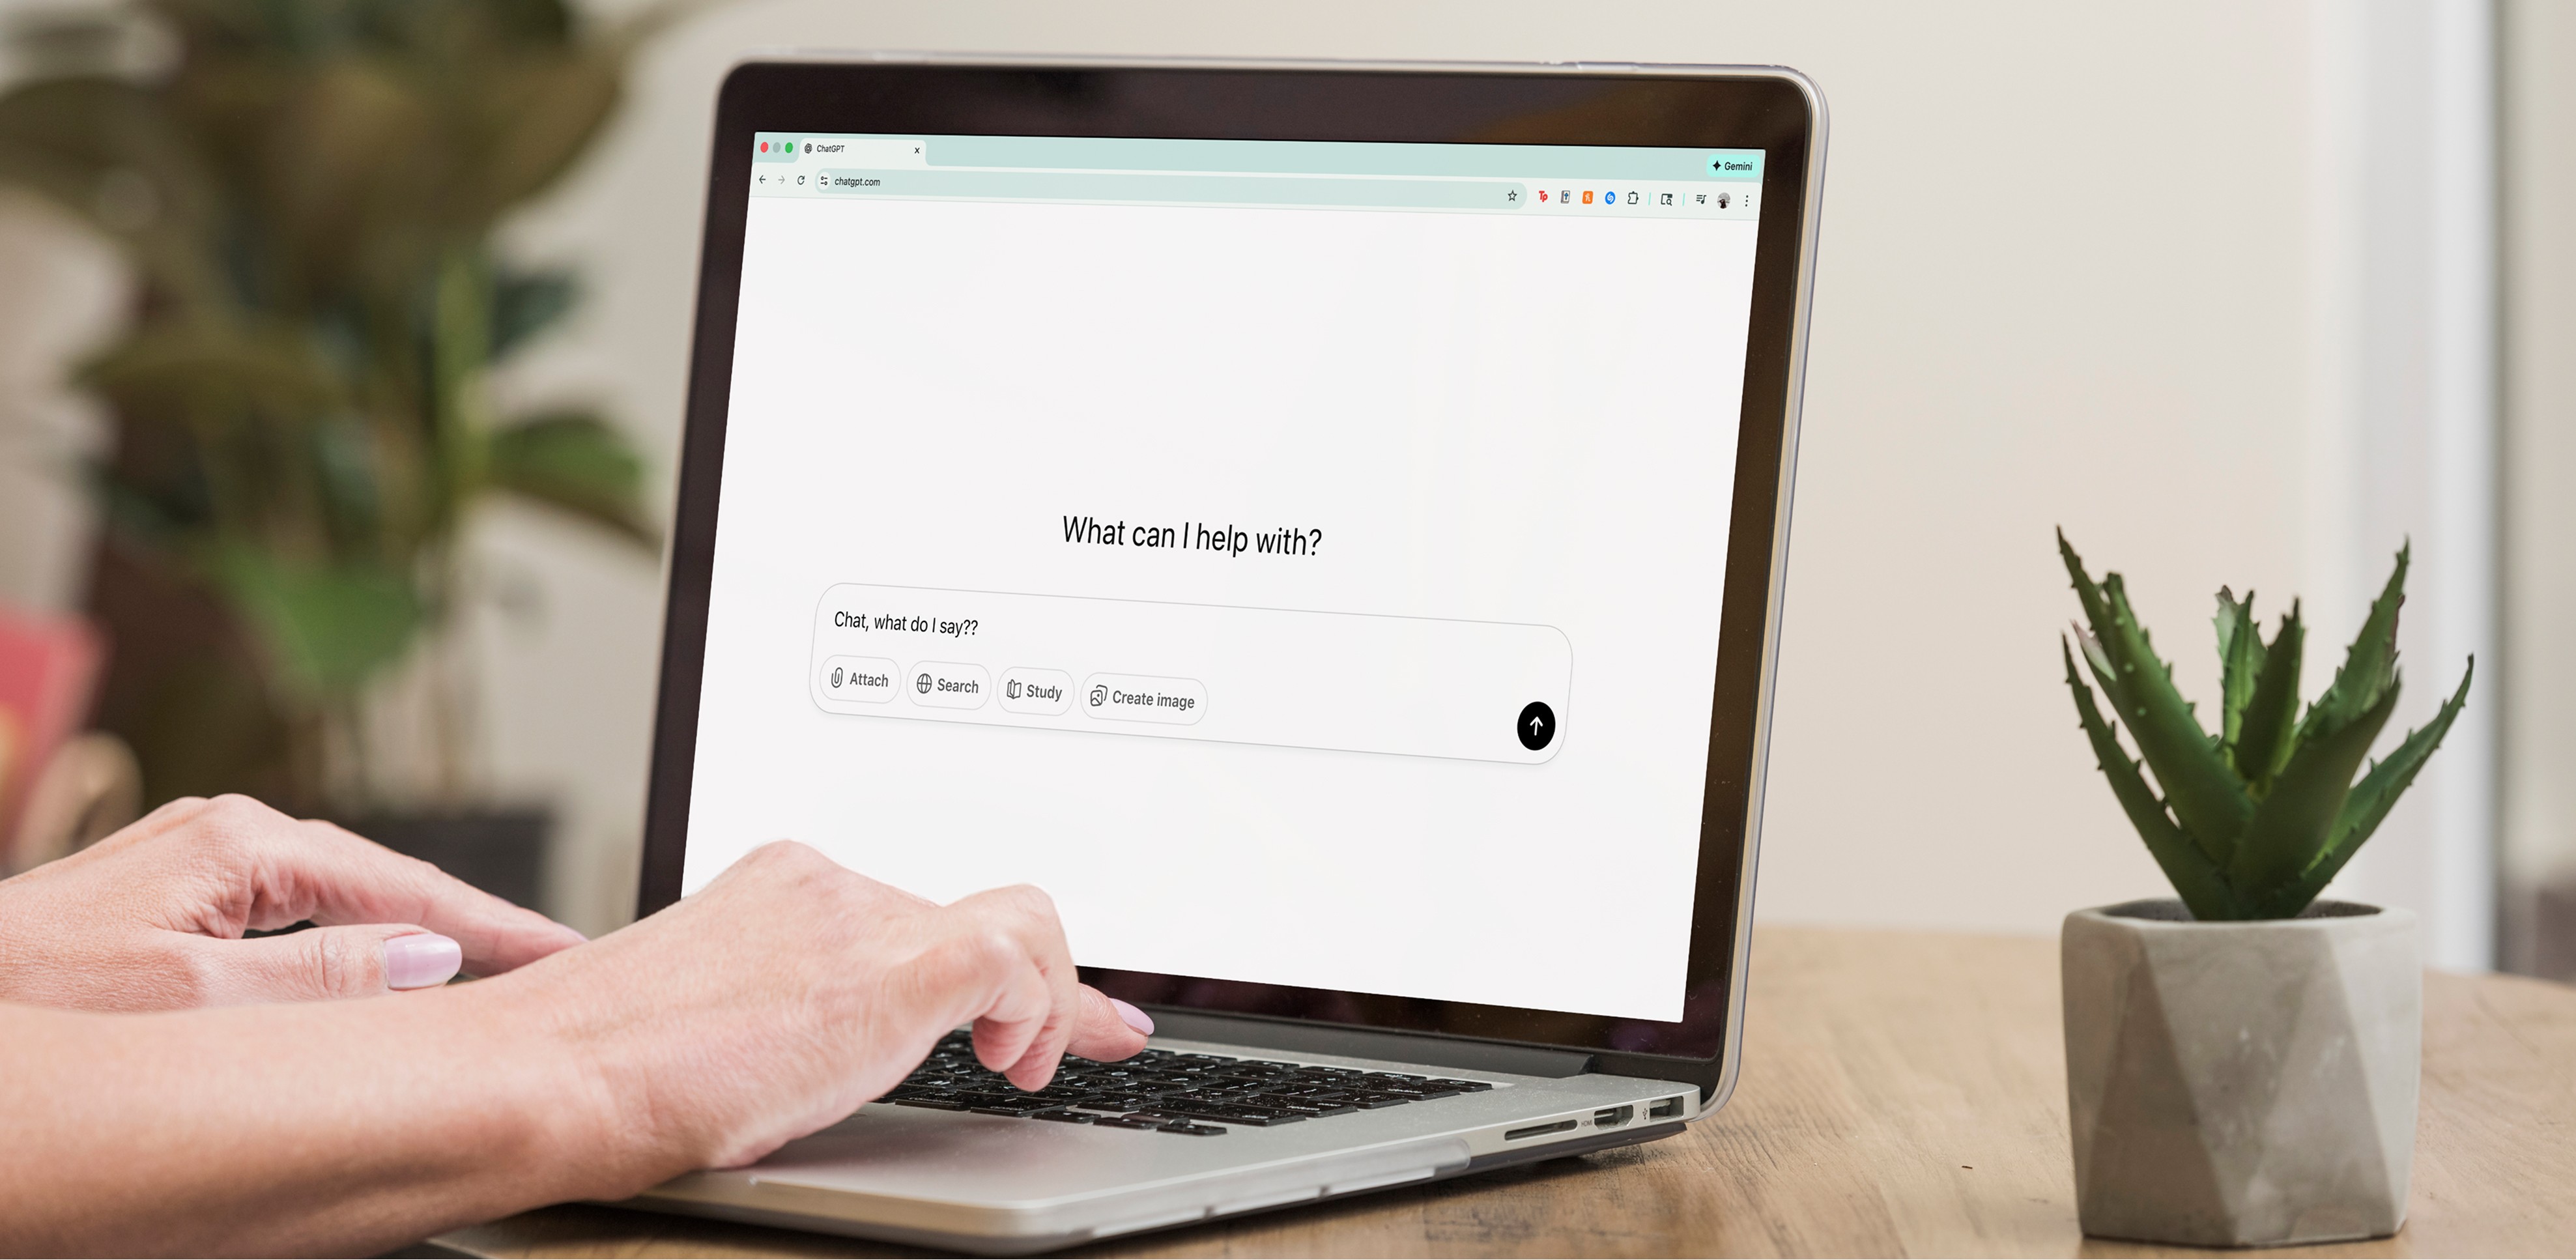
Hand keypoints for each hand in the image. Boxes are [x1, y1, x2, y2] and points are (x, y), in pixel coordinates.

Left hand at [0, 794, 586, 1010]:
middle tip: (548, 959)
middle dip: (466, 918)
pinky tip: (368, 963)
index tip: (565, 952)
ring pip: (333, 894)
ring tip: (480, 964)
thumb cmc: (35, 1008)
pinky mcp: (166, 894)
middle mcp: (220, 833)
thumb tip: (430, 953)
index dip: (496, 924)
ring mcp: (191, 859)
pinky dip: (345, 938)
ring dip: (406, 927)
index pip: (406, 886)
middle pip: (378, 878)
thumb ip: (323, 977)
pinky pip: (289, 910)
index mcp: (239, 844)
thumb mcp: (196, 1002)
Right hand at [497, 840, 1153, 1176]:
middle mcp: (826, 884)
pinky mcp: (888, 967)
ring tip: (1032, 1064)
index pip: (917, 904)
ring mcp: (858, 918)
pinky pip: (1014, 960)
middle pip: (973, 914)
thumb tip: (825, 1054)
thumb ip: (782, 1012)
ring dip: (1047, 999)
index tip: (1025, 1003)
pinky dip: (1039, 1009)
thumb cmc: (595, 1070)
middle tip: (1080, 1037)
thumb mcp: (710, 1020)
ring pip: (1017, 924)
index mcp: (784, 887)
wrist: (547, 1073)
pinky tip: (1015, 1063)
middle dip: (1040, 981)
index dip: (990, 958)